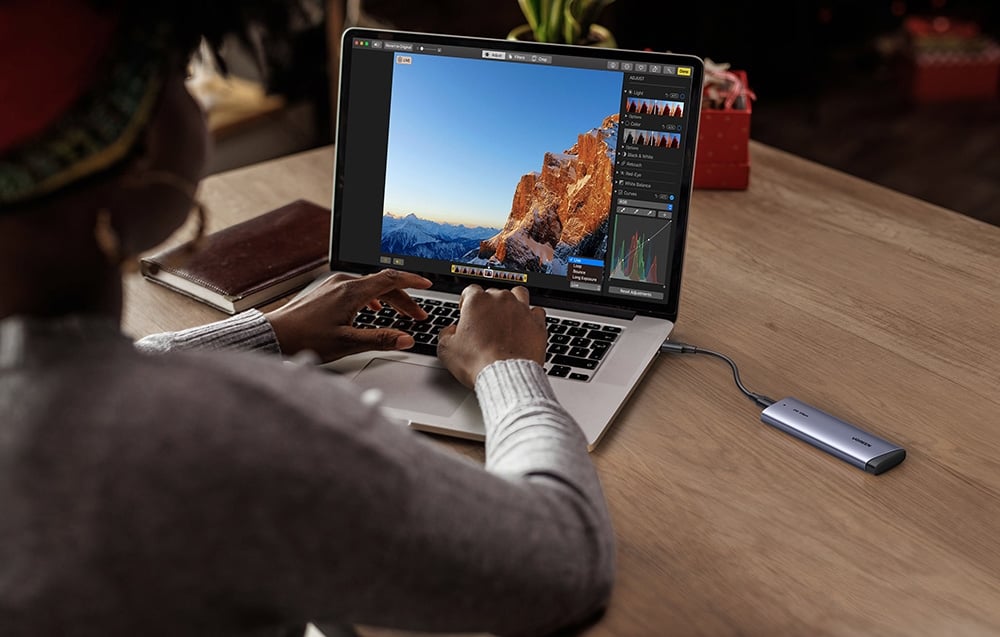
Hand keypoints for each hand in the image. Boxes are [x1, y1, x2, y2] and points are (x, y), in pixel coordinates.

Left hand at [265, 269, 430, 361]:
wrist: (274, 335)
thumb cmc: (305, 339)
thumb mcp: (348, 343)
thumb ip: (380, 339)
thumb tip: (406, 339)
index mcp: (351, 291)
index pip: (390, 278)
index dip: (413, 280)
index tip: (428, 284)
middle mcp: (343, 283)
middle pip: (383, 284)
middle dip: (404, 299)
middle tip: (417, 316)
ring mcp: (333, 285)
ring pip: (370, 287)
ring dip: (388, 299)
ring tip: (399, 315)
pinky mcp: (326, 291)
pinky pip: (356, 289)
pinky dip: (372, 298)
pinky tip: (372, 309)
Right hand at [437, 285, 547, 386]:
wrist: (506, 375)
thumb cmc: (478, 362)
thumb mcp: (447, 350)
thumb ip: (445, 334)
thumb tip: (449, 331)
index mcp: (477, 302)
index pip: (470, 291)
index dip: (466, 302)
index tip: (466, 312)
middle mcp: (501, 300)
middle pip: (493, 292)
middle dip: (488, 305)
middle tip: (485, 323)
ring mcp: (521, 309)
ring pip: (518, 293)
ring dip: (512, 301)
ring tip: (507, 315)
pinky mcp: (537, 323)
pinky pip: (536, 311)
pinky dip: (531, 316)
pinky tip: (526, 325)